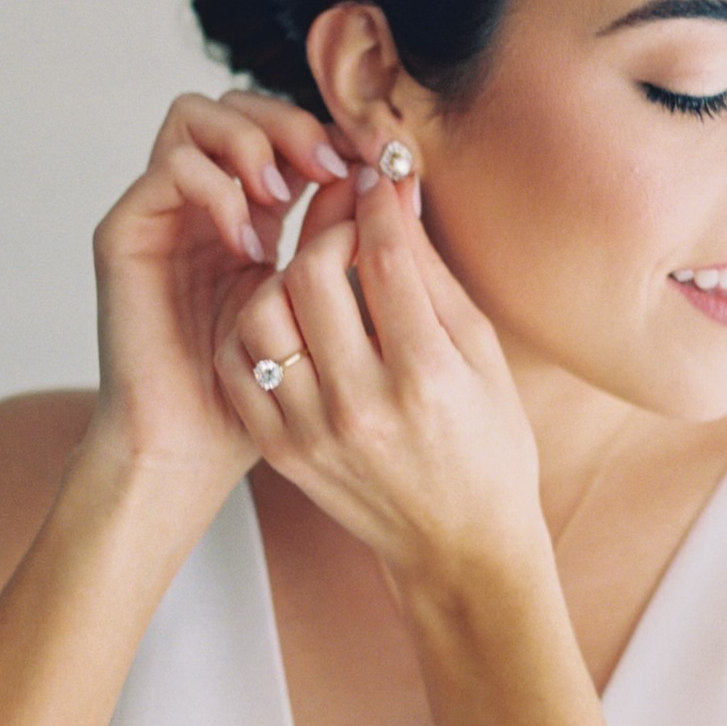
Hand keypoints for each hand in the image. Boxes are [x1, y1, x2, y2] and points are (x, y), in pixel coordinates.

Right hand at [80, 91, 358, 496]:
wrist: (190, 448)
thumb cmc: (257, 392)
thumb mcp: (314, 301)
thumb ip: (335, 233)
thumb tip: (376, 170)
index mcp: (247, 212)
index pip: (278, 128)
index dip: (324, 128)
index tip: (371, 159)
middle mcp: (199, 203)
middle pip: (234, 103)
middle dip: (288, 120)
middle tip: (329, 165)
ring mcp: (160, 214)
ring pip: (194, 115)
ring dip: (250, 141)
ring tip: (285, 194)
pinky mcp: (125, 234)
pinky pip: (169, 169)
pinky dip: (216, 189)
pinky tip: (248, 243)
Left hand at [214, 162, 546, 594]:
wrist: (459, 545)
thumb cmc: (486, 445)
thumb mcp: (482, 355)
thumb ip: (433, 274)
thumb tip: (395, 194)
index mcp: (425, 378)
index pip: (381, 256)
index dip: (376, 202)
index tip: (377, 180)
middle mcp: (361, 406)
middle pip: (310, 273)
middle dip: (328, 228)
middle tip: (347, 224)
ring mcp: (312, 432)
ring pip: (260, 312)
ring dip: (285, 277)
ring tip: (318, 278)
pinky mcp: (280, 450)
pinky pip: (239, 363)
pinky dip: (256, 328)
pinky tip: (289, 321)